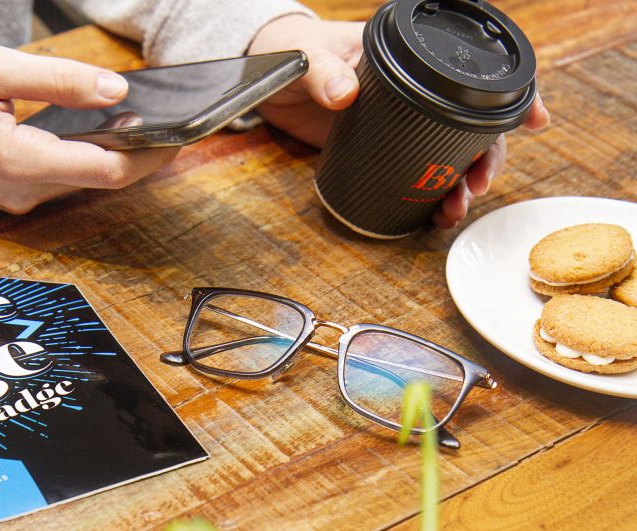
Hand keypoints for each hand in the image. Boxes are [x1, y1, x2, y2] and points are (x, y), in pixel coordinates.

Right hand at [0, 45, 177, 212]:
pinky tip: (100, 126)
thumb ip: (56, 80)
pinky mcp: (11, 195)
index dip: (153, 152)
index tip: (186, 128)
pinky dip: (87, 153)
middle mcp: (24, 193)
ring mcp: (17, 200)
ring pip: (85, 178)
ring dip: (117, 151)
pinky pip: (62, 176)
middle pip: (104, 178)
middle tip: (179, 116)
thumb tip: (116, 92)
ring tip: (146, 116)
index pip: (109, 169)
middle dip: (145, 150)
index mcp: (19, 163)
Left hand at [247, 14, 550, 228]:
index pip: (470, 73)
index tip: (533, 120)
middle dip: (486, 158)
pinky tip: (433, 214)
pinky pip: (413, 172)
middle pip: (469, 126)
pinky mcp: (379, 148)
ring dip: (460, 184)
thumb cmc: (292, 49)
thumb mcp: (309, 58)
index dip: (510, 97)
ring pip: (446, 154)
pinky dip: (428, 195)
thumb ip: (324, 73)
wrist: (265, 74)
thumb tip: (344, 92)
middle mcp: (413, 93)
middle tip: (479, 183)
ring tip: (455, 208)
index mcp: (408, 60)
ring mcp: (399, 123)